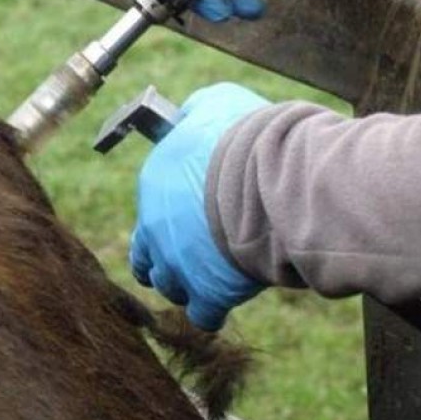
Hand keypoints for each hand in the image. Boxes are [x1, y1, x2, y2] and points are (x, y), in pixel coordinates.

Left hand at [130, 83, 270, 330]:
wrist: (275, 176)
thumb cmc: (247, 135)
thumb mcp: (213, 104)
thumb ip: (194, 113)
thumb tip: (188, 114)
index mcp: (154, 184)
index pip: (151, 206)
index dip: (173, 211)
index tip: (193, 212)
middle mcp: (155, 228)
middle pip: (145, 256)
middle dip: (165, 256)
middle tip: (190, 253)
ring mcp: (179, 264)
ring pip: (168, 286)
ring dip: (186, 283)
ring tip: (210, 275)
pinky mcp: (208, 293)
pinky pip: (202, 316)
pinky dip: (212, 310)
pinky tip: (225, 299)